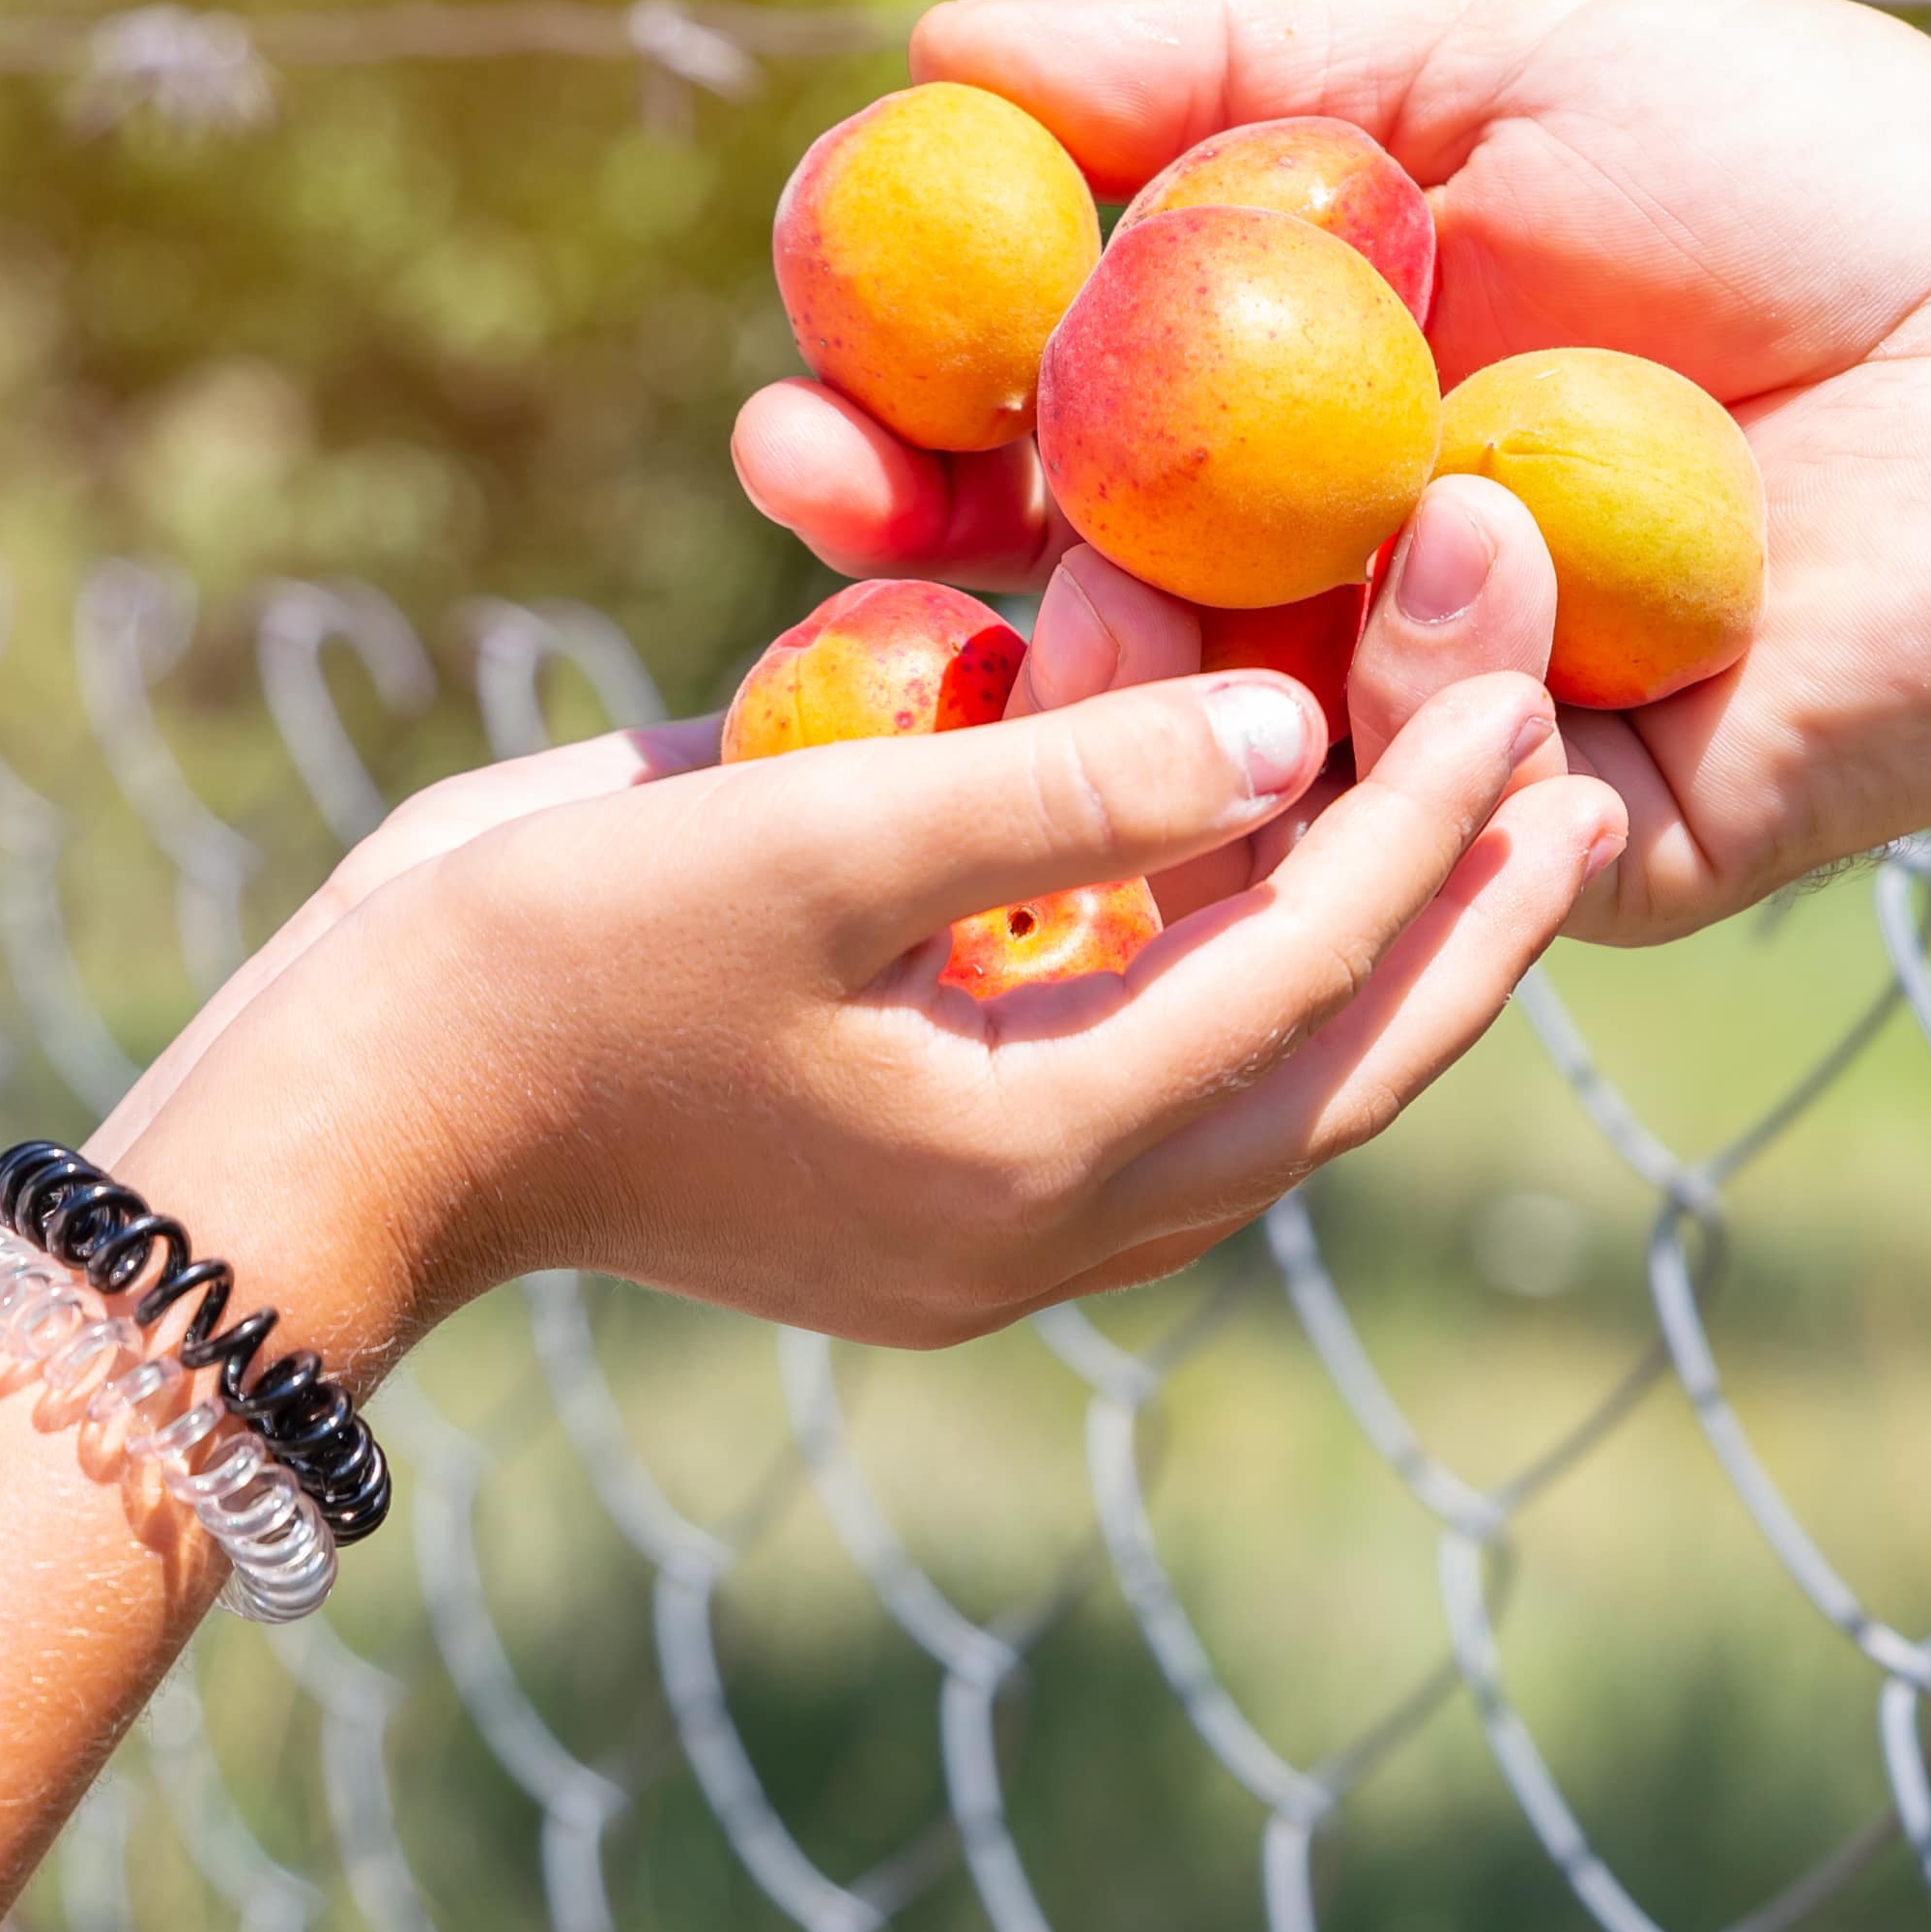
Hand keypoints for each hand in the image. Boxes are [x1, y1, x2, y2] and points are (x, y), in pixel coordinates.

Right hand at [124, 663, 1623, 1358]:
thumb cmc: (546, 963)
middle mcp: (1051, 1224)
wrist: (345, 1134)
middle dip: (1466, 931)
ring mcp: (995, 1233)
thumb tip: (1296, 739)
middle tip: (1585, 789)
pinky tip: (1290, 894)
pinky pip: (1165, 1099)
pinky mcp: (937, 1203)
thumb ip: (1061, 787)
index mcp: (1038, 1151)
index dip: (1430, 831)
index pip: (1309, 975)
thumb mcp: (807, 836)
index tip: (1526, 698)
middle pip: (1335, 1069)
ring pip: (1264, 1099)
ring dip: (1381, 966)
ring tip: (1491, 834)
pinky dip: (1252, 994)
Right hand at [731, 0, 1930, 937]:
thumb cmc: (1826, 183)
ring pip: (1227, 760)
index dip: (905, 429)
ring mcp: (1465, 731)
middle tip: (839, 516)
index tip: (801, 392)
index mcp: (1318, 416)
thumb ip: (1232, 60)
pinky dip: (1398, 713)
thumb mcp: (1505, 62)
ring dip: (1142, 665)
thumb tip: (940, 42)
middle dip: (947, 582)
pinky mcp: (1588, 850)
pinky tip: (1446, 589)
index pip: (1045, 446)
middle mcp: (1360, 585)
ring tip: (1131, 575)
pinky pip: (1423, 831)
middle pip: (1088, 623)